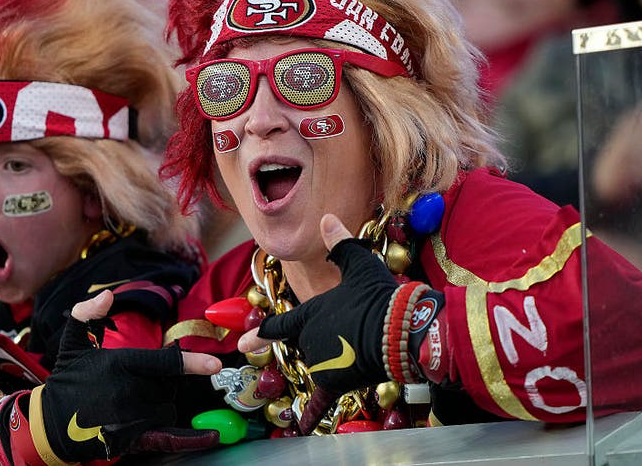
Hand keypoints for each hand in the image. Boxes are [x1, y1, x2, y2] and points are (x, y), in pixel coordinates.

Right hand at [39, 291, 220, 461]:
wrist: (48, 424)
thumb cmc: (68, 380)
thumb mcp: (72, 343)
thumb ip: (87, 314)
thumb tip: (107, 295)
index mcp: (119, 365)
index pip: (163, 363)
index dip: (191, 363)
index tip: (214, 364)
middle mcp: (127, 392)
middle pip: (169, 387)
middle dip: (163, 383)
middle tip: (139, 383)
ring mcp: (129, 419)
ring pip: (167, 408)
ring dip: (161, 403)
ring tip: (135, 401)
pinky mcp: (129, 440)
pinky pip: (167, 437)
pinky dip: (190, 439)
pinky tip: (210, 437)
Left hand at [238, 214, 413, 433]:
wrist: (399, 328)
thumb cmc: (378, 295)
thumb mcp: (358, 263)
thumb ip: (339, 243)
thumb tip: (327, 217)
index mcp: (308, 315)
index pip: (279, 326)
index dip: (260, 334)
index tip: (243, 343)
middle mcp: (308, 340)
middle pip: (308, 347)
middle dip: (326, 343)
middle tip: (353, 334)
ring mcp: (320, 362)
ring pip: (322, 366)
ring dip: (337, 362)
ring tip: (364, 347)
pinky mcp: (336, 381)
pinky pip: (320, 400)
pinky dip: (310, 413)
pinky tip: (302, 424)